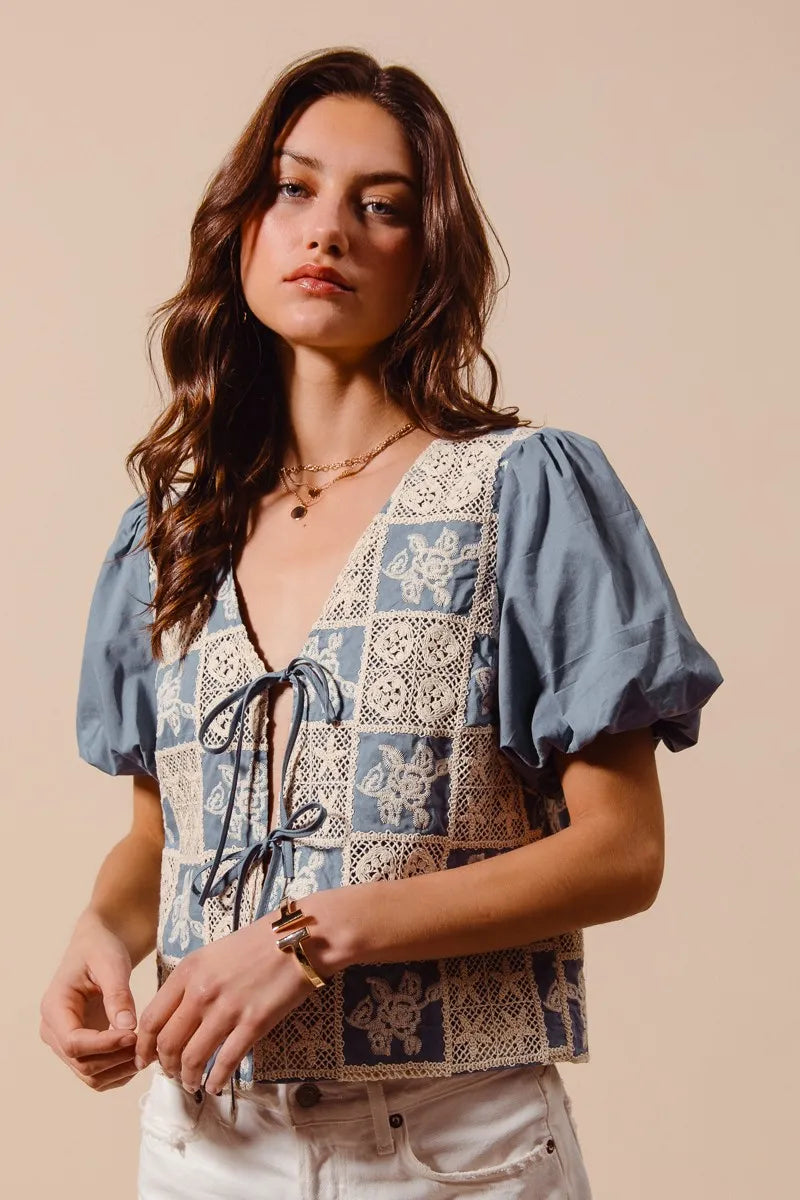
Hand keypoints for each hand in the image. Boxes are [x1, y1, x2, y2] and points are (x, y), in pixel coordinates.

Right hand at [39, 911, 140, 1091]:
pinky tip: (139, 1054)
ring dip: (119, 1070)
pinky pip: (98, 1074)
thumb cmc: (100, 949)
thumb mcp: (111, 964)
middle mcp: (53, 1031)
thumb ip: (117, 995)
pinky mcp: (82, 1049)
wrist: (97, 947)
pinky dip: (119, 1071)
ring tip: (146, 1050)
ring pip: (90, 1075)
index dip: (105, 1045)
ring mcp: (65, 1043)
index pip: (73, 1043)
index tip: (135, 1035)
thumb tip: (127, 1027)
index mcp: (54, 1008)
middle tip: (147, 1044)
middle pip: (81, 1064)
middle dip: (116, 1058)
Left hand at [134, 908, 325, 1094]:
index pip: (152, 1018)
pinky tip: (215, 1086)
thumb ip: (191, 982)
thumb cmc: (258, 943)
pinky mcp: (253, 1024)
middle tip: (170, 1073)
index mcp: (188, 971)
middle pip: (168, 1043)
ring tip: (191, 1083)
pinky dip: (216, 1079)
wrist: (299, 939)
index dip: (144, 1046)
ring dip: (188, 1077)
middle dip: (165, 1065)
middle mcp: (201, 992)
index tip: (145, 1058)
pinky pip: (226, 1061)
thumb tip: (176, 1016)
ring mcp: (227, 1009)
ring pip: (193, 1057)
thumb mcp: (213, 954)